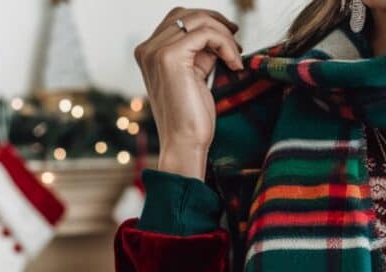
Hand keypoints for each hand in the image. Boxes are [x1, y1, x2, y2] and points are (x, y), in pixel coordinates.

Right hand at [134, 7, 243, 178]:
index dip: (208, 23)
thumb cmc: (192, 116)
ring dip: (225, 36)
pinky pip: (206, 34)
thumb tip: (219, 33)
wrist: (185, 143)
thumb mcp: (195, 75)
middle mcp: (147, 48)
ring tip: (236, 58)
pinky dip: (226, 44)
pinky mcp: (170, 57)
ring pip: (199, 21)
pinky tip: (234, 64)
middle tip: (238, 43)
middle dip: (218, 24)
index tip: (231, 38)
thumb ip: (200, 53)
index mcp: (149, 52)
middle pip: (188, 14)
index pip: (179, 18)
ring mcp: (156, 51)